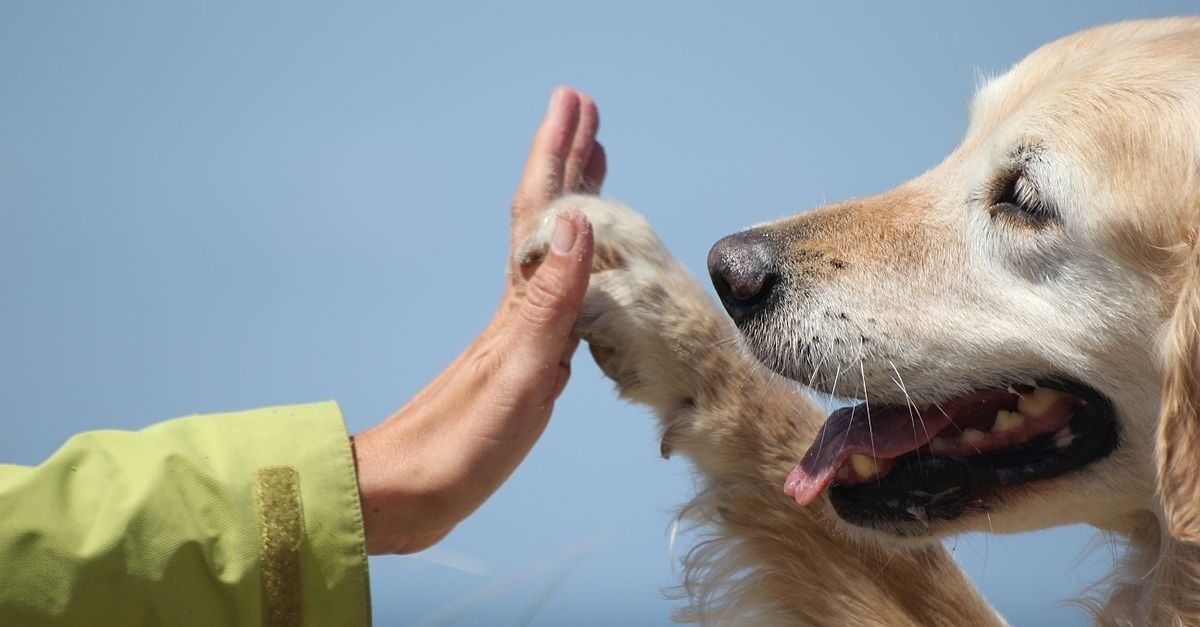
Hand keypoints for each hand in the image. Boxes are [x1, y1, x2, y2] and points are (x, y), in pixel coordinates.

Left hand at [352, 87, 604, 554]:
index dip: (559, 156)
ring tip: (591, 170)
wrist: (408, 496)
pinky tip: (581, 269)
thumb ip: (552, 301)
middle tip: (587, 115)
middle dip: (567, 163)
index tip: (576, 105)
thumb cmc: (461, 444)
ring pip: (553, 251)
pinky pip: (557, 292)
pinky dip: (576, 264)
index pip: (543, 212)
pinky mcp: (520, 364)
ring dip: (573, 205)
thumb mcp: (518, 371)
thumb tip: (580, 221)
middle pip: (546, 220)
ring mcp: (517, 334)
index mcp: (519, 305)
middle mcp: (518, 309)